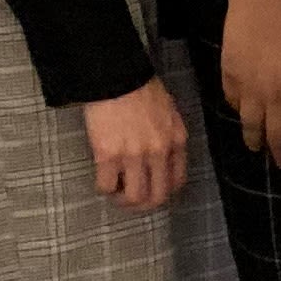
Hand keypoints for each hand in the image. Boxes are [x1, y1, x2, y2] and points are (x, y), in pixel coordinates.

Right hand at [82, 78, 188, 212]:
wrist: (116, 76)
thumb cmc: (141, 88)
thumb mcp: (168, 112)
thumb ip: (169, 136)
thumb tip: (162, 158)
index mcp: (176, 140)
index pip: (177, 181)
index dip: (164, 192)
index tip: (153, 191)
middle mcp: (159, 152)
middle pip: (157, 196)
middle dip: (144, 205)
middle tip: (131, 200)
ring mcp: (134, 155)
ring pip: (133, 197)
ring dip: (123, 201)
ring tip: (116, 192)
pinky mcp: (108, 155)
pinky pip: (106, 186)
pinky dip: (104, 188)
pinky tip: (103, 180)